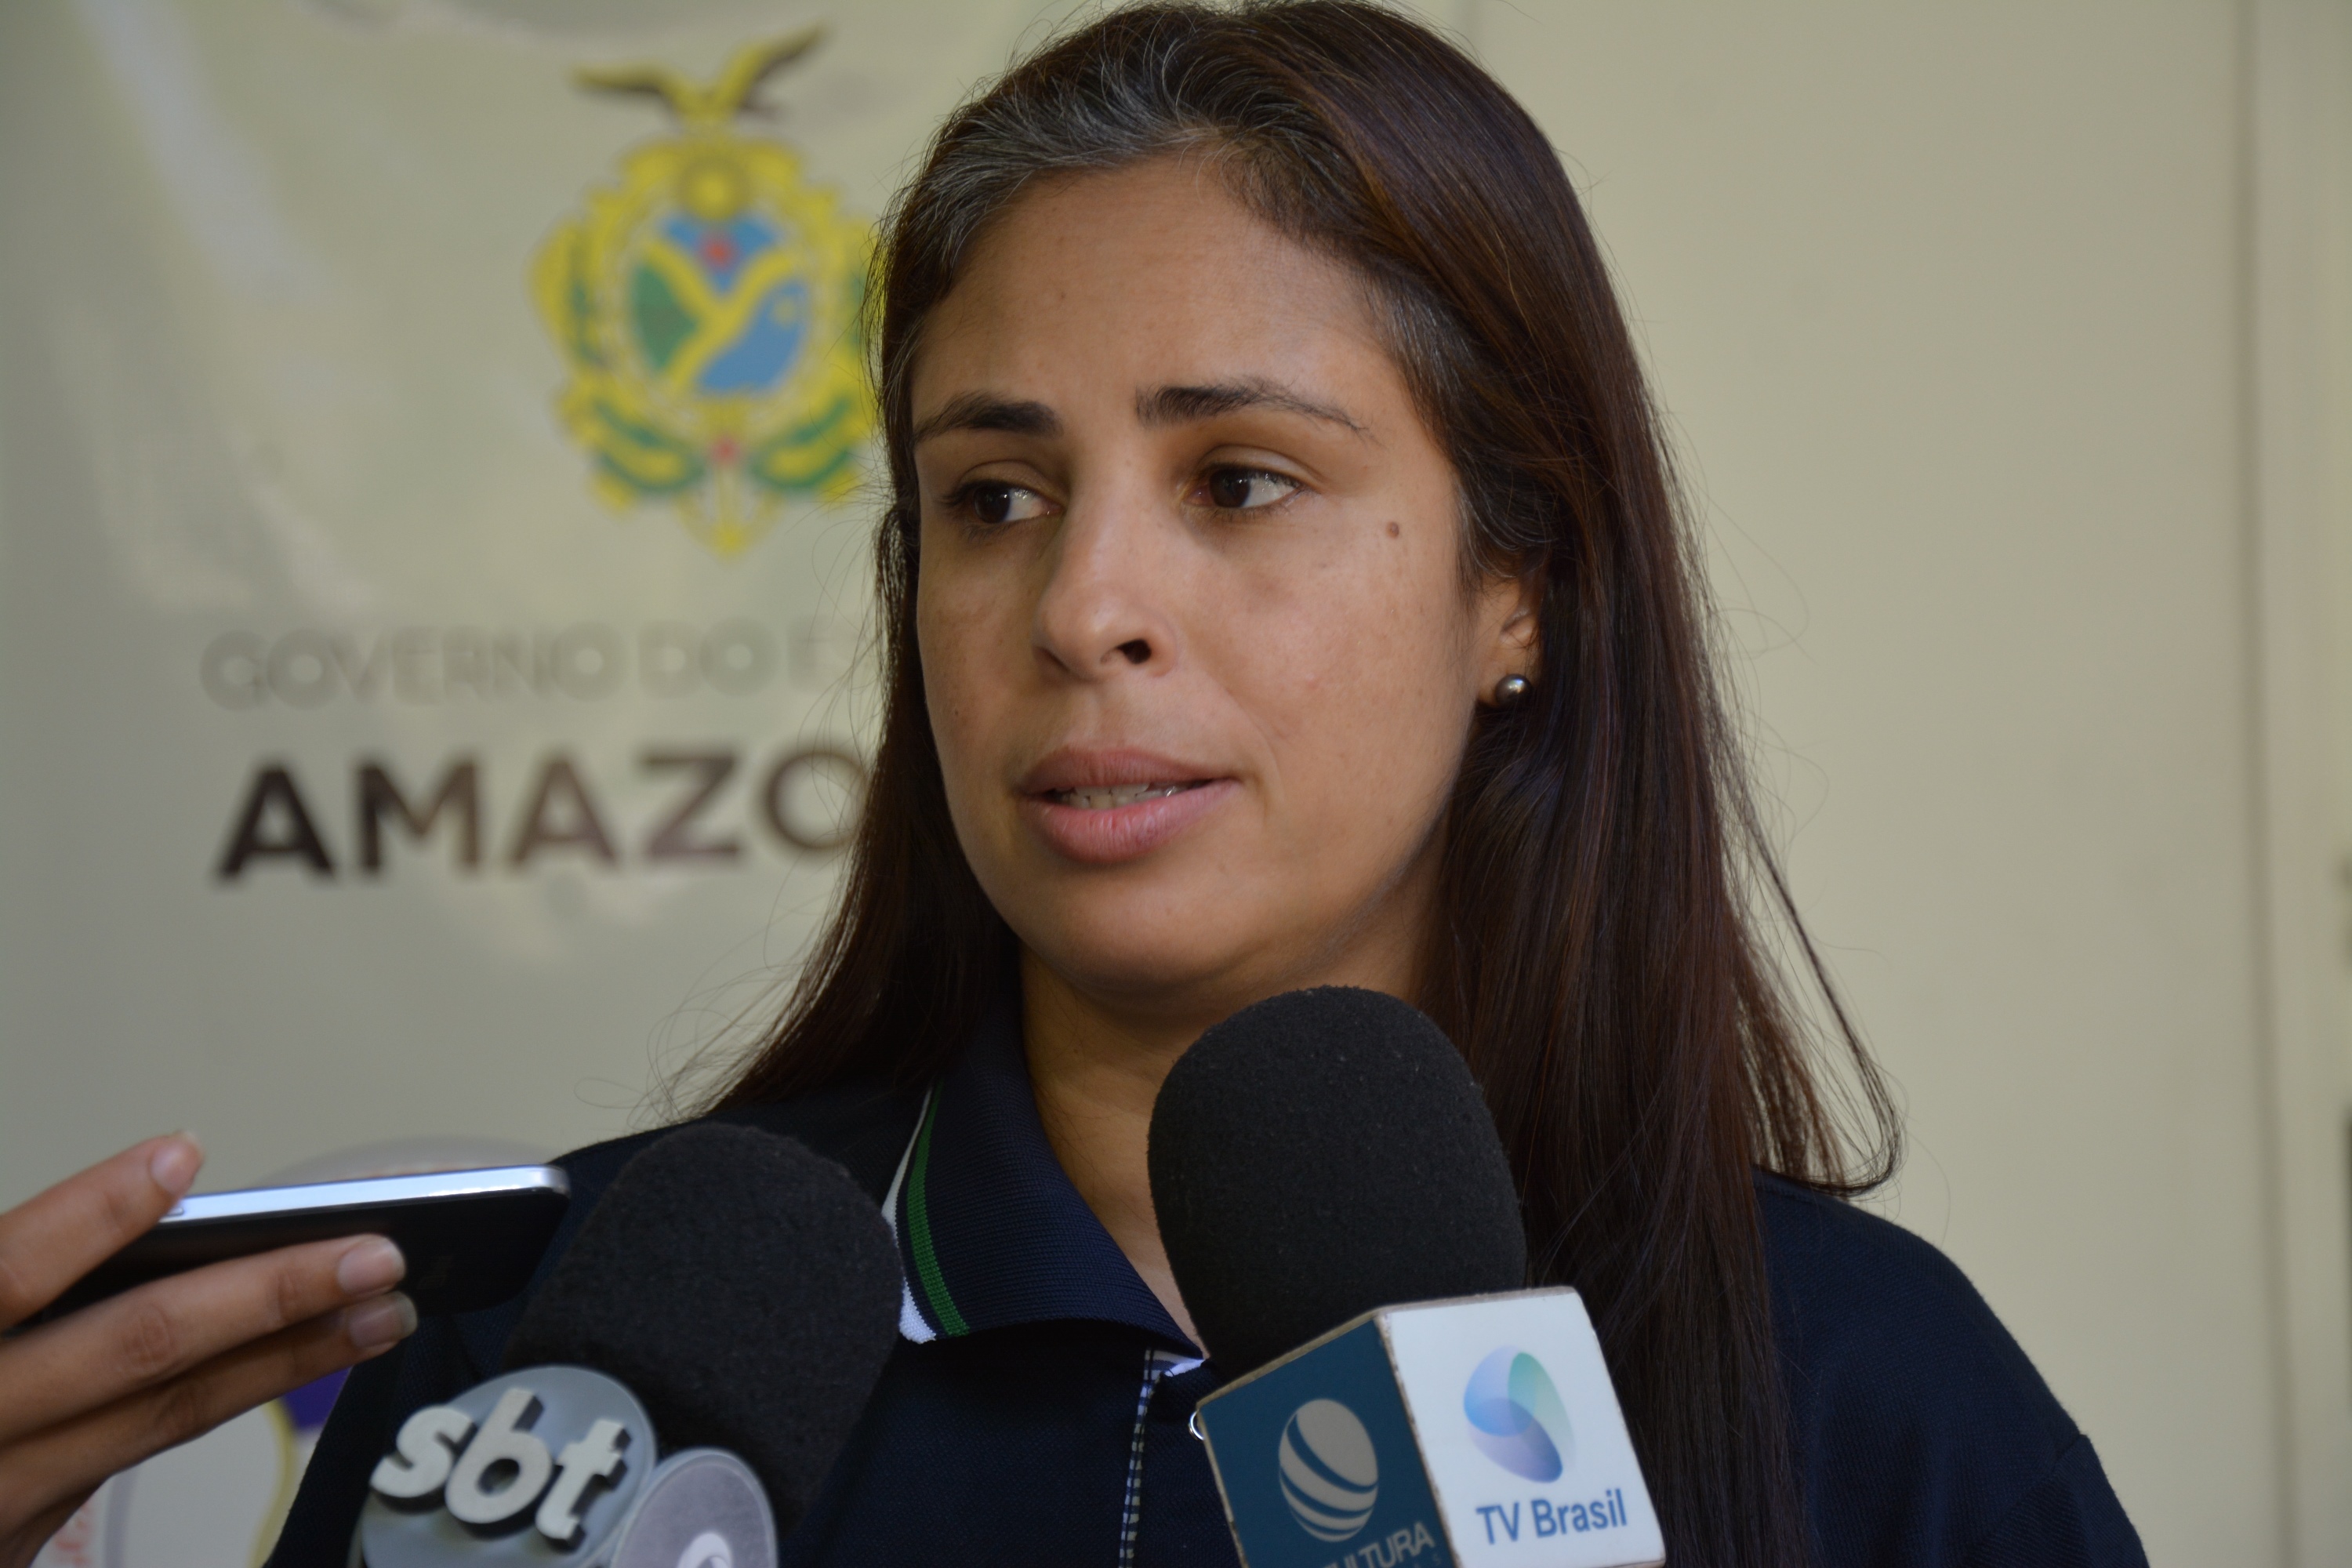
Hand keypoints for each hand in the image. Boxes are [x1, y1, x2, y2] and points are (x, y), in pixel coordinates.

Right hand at [0, 1135, 416, 1567]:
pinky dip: (236, 1395)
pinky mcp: (17, 1537)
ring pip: (163, 1413)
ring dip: (289, 1356)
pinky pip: (144, 1447)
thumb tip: (155, 1189)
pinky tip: (311, 1355)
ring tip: (383, 1303)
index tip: (182, 1155)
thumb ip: (18, 1274)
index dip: (93, 1214)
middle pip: (129, 1351)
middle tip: (376, 1249)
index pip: (5, 1276)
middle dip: (266, 1296)